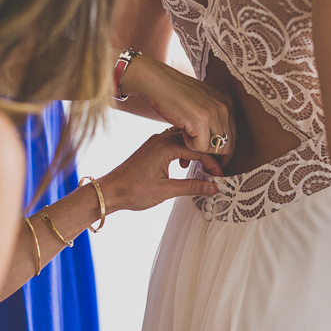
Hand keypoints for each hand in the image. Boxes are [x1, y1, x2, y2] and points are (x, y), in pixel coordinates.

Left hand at [97, 132, 220, 212]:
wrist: (109, 191)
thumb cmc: (133, 190)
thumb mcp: (166, 191)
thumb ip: (192, 186)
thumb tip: (212, 187)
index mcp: (165, 146)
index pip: (198, 150)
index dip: (212, 164)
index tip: (220, 176)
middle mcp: (161, 139)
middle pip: (193, 142)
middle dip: (207, 156)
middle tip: (216, 172)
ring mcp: (155, 142)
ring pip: (184, 141)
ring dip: (195, 153)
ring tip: (202, 169)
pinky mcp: (152, 148)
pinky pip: (174, 144)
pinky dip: (184, 153)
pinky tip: (183, 166)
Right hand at [122, 56, 236, 158]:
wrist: (158, 82)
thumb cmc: (174, 92)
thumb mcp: (201, 101)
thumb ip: (212, 116)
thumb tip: (219, 139)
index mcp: (226, 103)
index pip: (234, 135)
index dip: (223, 149)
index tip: (216, 158)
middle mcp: (224, 108)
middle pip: (228, 145)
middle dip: (214, 154)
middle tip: (200, 156)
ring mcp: (214, 114)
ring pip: (216, 148)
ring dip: (199, 146)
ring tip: (187, 133)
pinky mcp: (202, 121)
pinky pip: (200, 147)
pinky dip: (189, 144)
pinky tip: (182, 130)